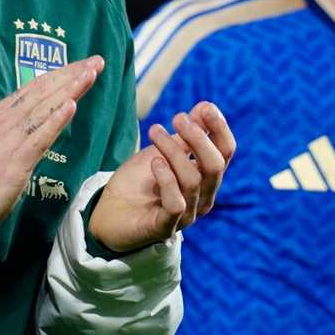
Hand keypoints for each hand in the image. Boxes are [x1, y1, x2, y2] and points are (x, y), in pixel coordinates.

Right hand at [0, 56, 103, 234]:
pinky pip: (39, 137)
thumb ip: (9, 129)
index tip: (82, 65)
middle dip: (71, 75)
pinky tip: (71, 105)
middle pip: (43, 92)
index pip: (34, 88)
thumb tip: (31, 119)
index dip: (60, 74)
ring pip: (44, 108)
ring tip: (90, 74)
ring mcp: (9, 139)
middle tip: (96, 61)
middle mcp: (4, 121)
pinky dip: (55, 120)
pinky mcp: (16, 161)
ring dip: (69, 89)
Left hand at [89, 101, 235, 252]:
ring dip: (173, 151)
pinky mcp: (166, 227)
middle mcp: (202, 197)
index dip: (219, 128)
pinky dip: (167, 179)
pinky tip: (154, 163)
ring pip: (193, 179)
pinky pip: (176, 203)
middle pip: (215, 165)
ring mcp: (187, 215)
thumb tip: (204, 107)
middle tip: (177, 118)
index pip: (225, 152)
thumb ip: (184, 136)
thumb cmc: (139, 182)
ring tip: (154, 132)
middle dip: (198, 138)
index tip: (205, 107)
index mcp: (206, 177)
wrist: (108, 213)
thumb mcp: (161, 152)